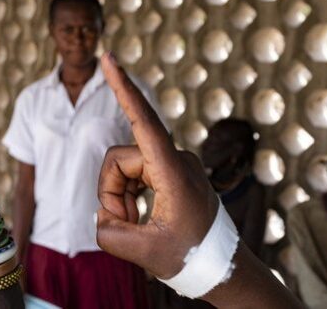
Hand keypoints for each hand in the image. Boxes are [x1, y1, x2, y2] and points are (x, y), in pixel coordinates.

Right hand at [96, 53, 218, 279]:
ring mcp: (174, 163)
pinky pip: (134, 174)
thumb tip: (104, 214)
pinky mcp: (170, 171)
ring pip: (123, 168)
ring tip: (138, 225)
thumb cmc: (191, 258)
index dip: (123, 89)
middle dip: (111, 193)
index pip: (145, 122)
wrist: (222, 267)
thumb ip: (109, 231)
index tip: (109, 59)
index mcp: (174, 172)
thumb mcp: (143, 252)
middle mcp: (176, 159)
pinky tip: (142, 216)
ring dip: (121, 198)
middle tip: (126, 225)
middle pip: (118, 160)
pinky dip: (129, 197)